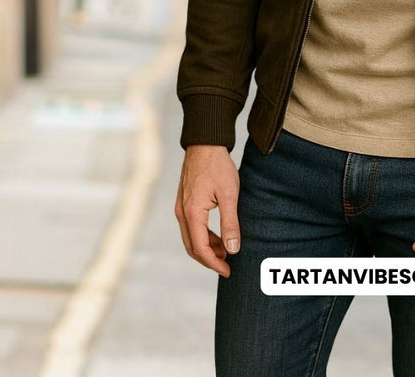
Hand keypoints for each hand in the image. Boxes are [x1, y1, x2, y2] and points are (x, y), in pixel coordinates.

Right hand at [174, 144, 240, 277]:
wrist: (205, 143)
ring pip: (191, 238)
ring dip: (207, 248)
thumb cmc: (218, 166)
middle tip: (227, 266)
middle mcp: (182, 213)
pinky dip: (204, 237)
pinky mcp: (184, 202)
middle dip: (209, 260)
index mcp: (192, 214)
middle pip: (192, 247)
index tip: (228, 271)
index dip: (214, 263)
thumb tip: (233, 248)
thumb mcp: (229, 194)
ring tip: (226, 252)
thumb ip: (230, 222)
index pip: (200, 249)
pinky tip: (218, 237)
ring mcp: (181, 208)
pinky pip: (191, 227)